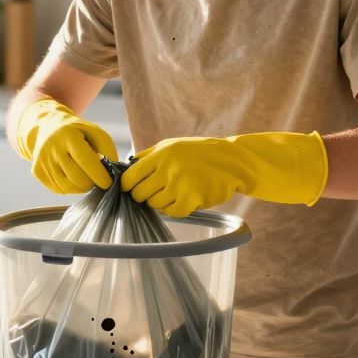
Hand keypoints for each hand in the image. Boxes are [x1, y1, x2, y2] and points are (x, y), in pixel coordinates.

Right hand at [15, 98, 118, 193]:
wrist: (48, 126)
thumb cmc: (78, 132)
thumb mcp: (95, 132)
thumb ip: (107, 150)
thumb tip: (111, 172)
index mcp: (68, 135)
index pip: (85, 160)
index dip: (99, 175)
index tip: (109, 183)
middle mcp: (51, 148)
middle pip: (77, 178)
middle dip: (92, 183)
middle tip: (97, 179)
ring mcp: (42, 161)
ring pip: (68, 187)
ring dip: (82, 187)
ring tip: (86, 177)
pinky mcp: (37, 171)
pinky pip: (59, 190)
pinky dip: (70, 187)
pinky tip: (72, 176)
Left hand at [121, 132, 328, 217]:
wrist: (232, 161)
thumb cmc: (198, 152)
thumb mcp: (171, 145)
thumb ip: (148, 156)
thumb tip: (125, 168)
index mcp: (160, 155)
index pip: (130, 177)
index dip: (128, 186)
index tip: (132, 189)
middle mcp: (168, 169)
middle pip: (140, 194)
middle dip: (144, 196)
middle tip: (154, 192)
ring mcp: (180, 184)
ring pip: (155, 205)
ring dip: (161, 203)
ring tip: (172, 194)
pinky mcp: (192, 199)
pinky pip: (173, 212)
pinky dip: (175, 209)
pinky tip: (182, 200)